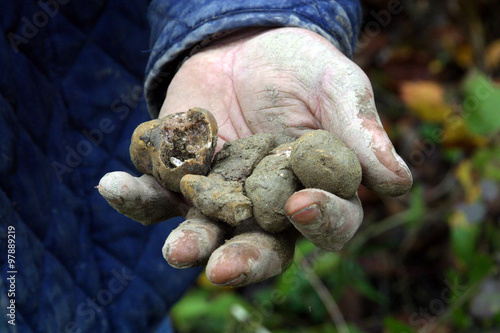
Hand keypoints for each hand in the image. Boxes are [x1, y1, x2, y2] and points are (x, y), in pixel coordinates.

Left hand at [98, 27, 411, 285]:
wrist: (246, 44)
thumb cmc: (302, 67)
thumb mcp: (335, 85)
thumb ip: (359, 130)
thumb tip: (398, 183)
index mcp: (317, 189)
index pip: (328, 222)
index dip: (320, 221)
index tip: (302, 204)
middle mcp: (269, 206)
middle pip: (262, 246)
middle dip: (245, 259)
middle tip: (223, 268)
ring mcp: (221, 195)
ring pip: (208, 230)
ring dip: (190, 241)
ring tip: (176, 251)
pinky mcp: (181, 176)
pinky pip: (155, 195)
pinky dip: (134, 195)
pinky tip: (112, 185)